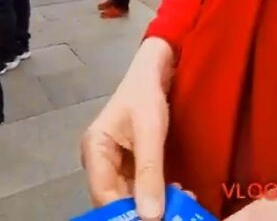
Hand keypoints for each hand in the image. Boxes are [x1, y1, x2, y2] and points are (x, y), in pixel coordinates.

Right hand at [81, 38, 174, 219]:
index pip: (104, 196)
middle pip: (116, 199)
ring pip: (130, 196)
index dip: (125, 214)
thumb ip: (149, 173)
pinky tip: (178, 194)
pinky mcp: (130, 164)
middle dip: (143, 209)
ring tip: (181, 202)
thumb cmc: (146, 94)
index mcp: (95, 150)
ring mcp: (114, 164)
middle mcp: (100, 162)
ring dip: (153, 203)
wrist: (154, 70)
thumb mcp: (150, 131)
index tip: (153, 220)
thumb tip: (150, 216)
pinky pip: (140, 187)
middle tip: (174, 212)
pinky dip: (158, 193)